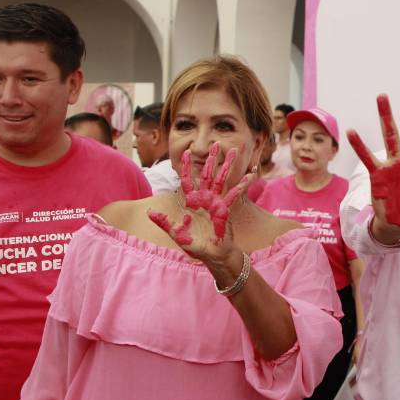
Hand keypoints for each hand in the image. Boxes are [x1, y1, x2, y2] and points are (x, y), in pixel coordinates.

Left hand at [148, 143, 253, 262]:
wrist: (213, 256)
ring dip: (228, 165)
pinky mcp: (226, 208)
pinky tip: (250, 174)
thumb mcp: (176, 234)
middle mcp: (204, 198)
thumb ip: (164, 222)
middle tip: (216, 143)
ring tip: (235, 151)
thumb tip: (149, 212)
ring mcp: (216, 202)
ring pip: (222, 179)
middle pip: (207, 173)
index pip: (187, 180)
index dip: (187, 167)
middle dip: (212, 158)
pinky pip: (234, 194)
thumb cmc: (195, 246)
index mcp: (191, 202)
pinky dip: (242, 184)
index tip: (186, 152)